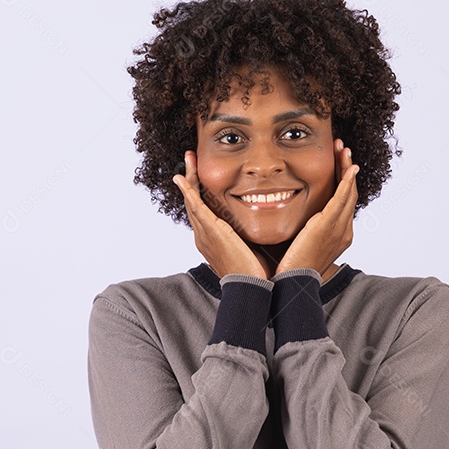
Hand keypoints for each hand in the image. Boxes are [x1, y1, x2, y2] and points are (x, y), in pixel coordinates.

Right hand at [173, 150, 267, 279]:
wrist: (251, 288)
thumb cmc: (255, 274)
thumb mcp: (252, 250)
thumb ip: (252, 237)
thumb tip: (265, 229)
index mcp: (213, 241)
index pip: (204, 212)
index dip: (201, 193)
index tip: (202, 179)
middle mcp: (204, 237)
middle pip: (194, 203)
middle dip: (191, 181)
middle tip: (190, 161)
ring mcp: (205, 234)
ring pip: (192, 201)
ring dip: (189, 179)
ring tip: (188, 160)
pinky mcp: (210, 231)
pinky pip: (195, 206)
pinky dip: (188, 191)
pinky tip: (182, 177)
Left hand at [275, 138, 357, 276]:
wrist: (292, 283)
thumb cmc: (291, 269)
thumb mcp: (299, 244)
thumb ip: (300, 229)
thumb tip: (288, 218)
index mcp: (338, 236)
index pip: (343, 203)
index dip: (342, 182)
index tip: (338, 165)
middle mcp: (344, 231)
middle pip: (350, 194)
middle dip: (347, 169)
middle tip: (343, 150)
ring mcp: (339, 228)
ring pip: (348, 192)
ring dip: (347, 168)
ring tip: (343, 149)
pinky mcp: (329, 225)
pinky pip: (342, 198)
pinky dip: (347, 181)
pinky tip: (349, 167)